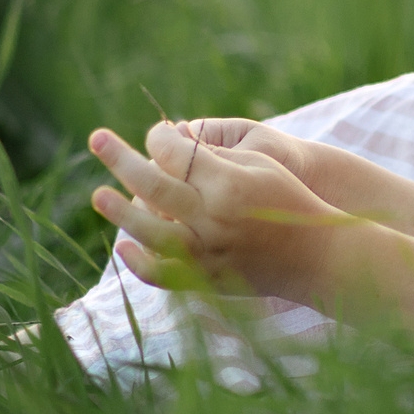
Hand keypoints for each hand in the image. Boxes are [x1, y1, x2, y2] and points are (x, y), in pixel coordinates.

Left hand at [90, 124, 346, 303]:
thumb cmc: (289, 200)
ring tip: (99, 195)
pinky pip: (160, 274)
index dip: (157, 137)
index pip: (175, 153)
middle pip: (152, 185)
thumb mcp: (260, 165)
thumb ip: (214, 157)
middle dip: (119, 158)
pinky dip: (138, 262)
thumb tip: (170, 143)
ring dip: (119, 211)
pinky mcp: (206, 279)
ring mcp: (206, 253)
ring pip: (147, 232)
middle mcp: (212, 219)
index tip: (156, 133)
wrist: (317, 256)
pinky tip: (124, 245)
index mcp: (228, 184)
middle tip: (96, 137)